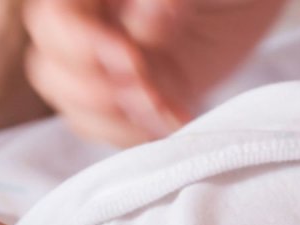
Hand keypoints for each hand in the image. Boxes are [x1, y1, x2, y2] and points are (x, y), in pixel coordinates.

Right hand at [22, 0, 285, 145]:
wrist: (249, 2)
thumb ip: (168, 0)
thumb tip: (152, 13)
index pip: (54, 22)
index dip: (83, 47)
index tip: (132, 59)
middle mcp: (89, 29)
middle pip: (50, 71)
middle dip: (99, 92)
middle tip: (151, 92)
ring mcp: (107, 70)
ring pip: (76, 108)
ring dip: (119, 121)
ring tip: (166, 111)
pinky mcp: (132, 101)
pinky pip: (112, 130)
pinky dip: (140, 135)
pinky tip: (175, 121)